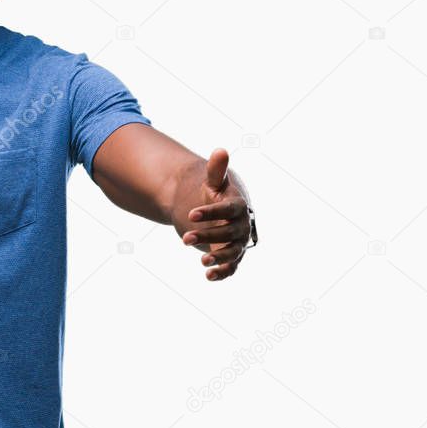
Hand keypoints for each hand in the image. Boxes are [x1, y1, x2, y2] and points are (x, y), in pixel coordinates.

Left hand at [181, 148, 250, 280]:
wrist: (213, 207)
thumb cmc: (213, 192)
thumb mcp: (212, 181)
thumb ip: (216, 170)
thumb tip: (220, 151)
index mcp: (238, 205)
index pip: (229, 210)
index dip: (211, 212)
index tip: (191, 214)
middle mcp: (242, 225)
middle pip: (230, 232)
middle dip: (209, 235)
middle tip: (184, 238)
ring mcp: (237, 241)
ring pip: (232, 252)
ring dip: (218, 257)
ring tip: (202, 261)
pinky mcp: (231, 254)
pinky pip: (231, 266)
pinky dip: (222, 272)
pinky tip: (208, 276)